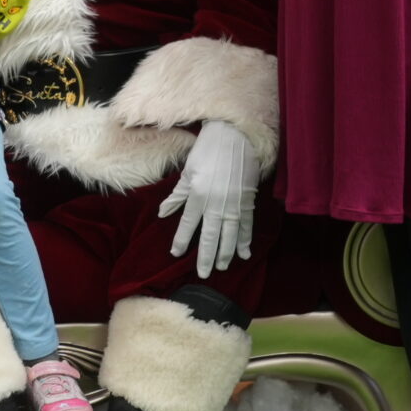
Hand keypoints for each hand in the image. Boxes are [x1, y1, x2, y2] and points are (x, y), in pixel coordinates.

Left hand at [157, 120, 260, 278]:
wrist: (236, 136)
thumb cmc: (208, 150)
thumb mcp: (188, 171)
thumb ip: (177, 195)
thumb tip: (162, 213)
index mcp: (198, 195)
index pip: (188, 224)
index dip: (182, 240)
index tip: (176, 254)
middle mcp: (215, 203)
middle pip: (210, 236)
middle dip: (206, 256)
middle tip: (203, 274)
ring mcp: (233, 204)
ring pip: (229, 235)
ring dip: (226, 253)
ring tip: (221, 268)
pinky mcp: (248, 201)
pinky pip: (246, 226)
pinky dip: (245, 240)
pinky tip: (244, 254)